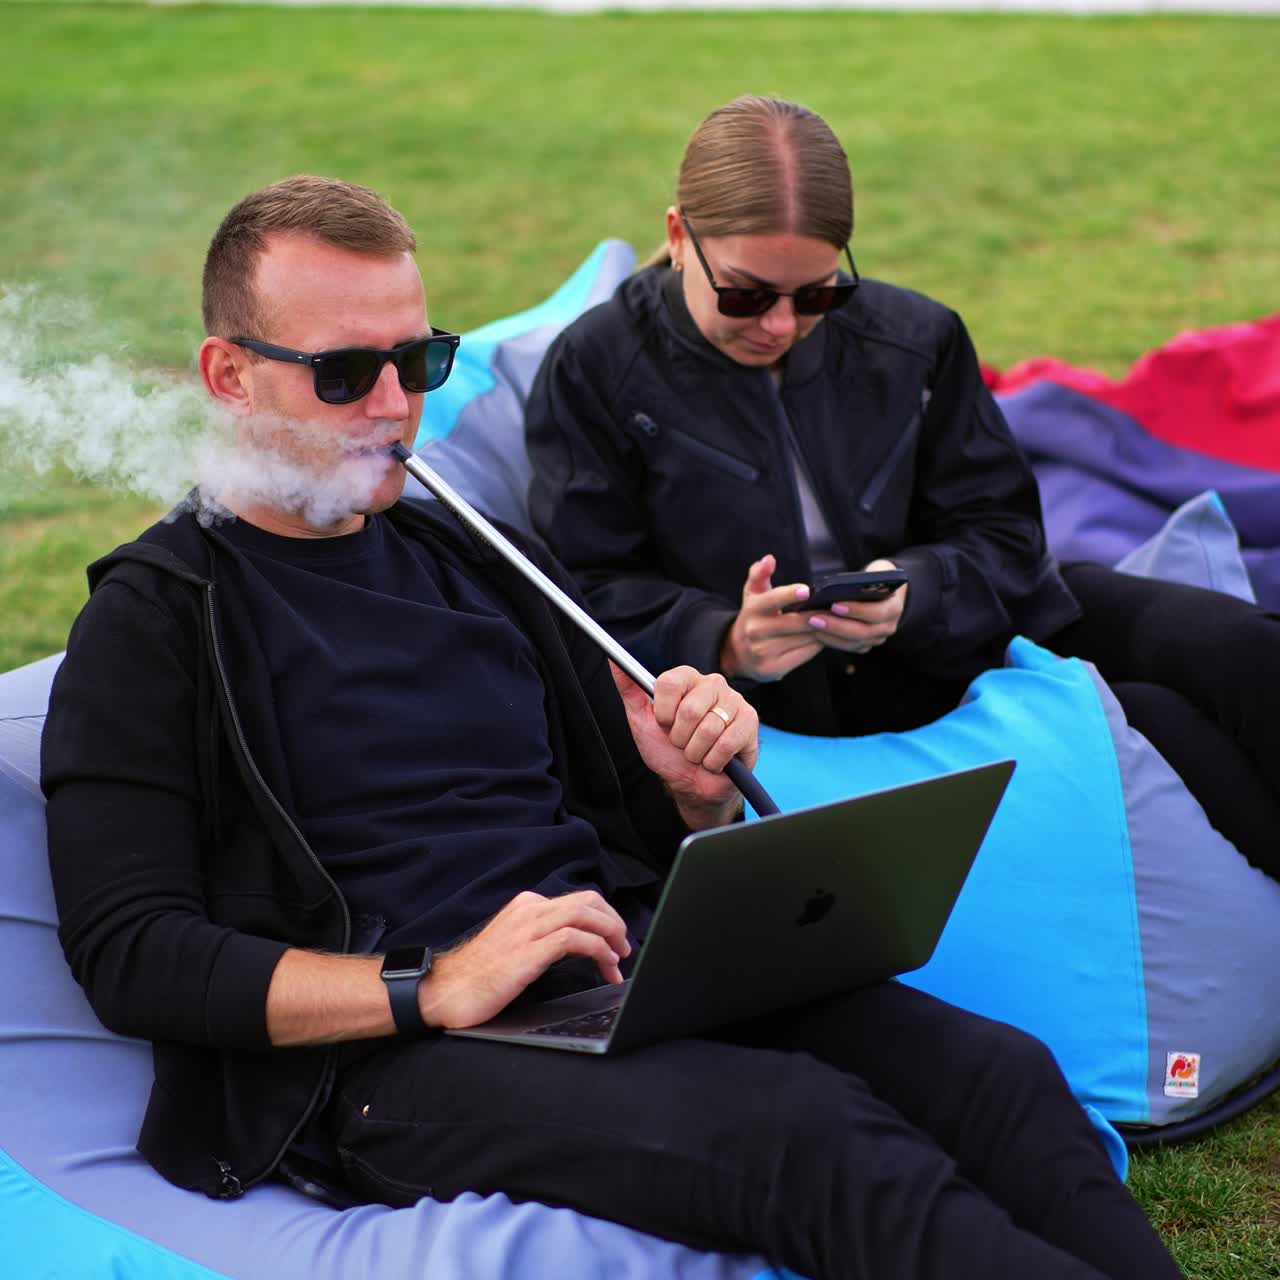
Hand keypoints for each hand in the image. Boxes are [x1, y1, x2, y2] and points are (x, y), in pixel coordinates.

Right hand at [418, 890, 631, 1028]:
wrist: (443, 990)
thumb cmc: (477, 976)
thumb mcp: (514, 945)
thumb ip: (539, 937)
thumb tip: (574, 945)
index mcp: (526, 906)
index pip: (578, 900)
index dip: (604, 918)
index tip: (614, 941)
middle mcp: (530, 910)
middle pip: (588, 901)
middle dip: (614, 923)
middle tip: (624, 948)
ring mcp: (529, 927)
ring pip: (586, 914)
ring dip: (612, 935)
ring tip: (619, 959)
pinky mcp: (530, 950)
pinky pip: (576, 938)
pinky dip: (599, 949)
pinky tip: (604, 964)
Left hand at [610, 662, 758, 830]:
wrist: (692, 784)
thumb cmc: (668, 751)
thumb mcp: (642, 721)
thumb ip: (629, 689)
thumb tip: (613, 661)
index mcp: (687, 678)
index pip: (670, 682)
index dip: (663, 712)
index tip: (664, 724)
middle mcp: (713, 684)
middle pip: (690, 709)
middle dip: (680, 737)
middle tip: (682, 742)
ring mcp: (735, 701)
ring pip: (709, 729)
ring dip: (696, 752)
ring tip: (698, 752)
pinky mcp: (750, 722)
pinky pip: (726, 743)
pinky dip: (714, 761)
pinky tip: (714, 760)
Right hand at [719, 554, 824, 681]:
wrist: (738, 652)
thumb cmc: (755, 616)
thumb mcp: (753, 594)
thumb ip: (759, 573)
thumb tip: (769, 559)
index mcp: (752, 609)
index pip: (772, 600)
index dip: (790, 595)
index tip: (808, 590)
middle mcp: (755, 631)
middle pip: (796, 622)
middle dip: (818, 614)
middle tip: (837, 606)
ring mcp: (763, 652)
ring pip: (804, 638)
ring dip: (822, 629)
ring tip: (834, 620)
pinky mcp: (773, 669)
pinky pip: (805, 654)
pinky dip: (817, 644)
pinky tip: (822, 636)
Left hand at [804, 558, 907, 658]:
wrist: (882, 590)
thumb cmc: (873, 579)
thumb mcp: (871, 575)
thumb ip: (861, 581)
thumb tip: (835, 587)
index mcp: (894, 607)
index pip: (877, 613)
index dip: (856, 610)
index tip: (834, 605)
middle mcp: (889, 626)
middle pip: (864, 631)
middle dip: (837, 626)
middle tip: (814, 619)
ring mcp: (878, 638)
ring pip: (855, 643)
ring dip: (831, 635)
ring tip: (812, 625)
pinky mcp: (866, 645)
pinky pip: (849, 647)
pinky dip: (832, 641)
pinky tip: (817, 633)